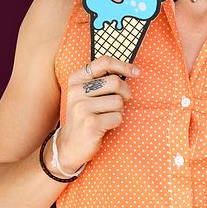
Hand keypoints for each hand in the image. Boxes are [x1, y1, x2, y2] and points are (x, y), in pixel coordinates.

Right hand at [56, 57, 138, 172]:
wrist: (69, 145)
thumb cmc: (85, 116)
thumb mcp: (86, 94)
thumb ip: (101, 80)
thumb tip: (132, 70)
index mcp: (76, 79)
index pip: (104, 62)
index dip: (124, 66)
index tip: (136, 72)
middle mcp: (76, 91)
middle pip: (115, 82)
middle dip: (125, 92)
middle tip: (123, 101)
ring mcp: (81, 108)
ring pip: (118, 101)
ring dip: (119, 110)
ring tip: (108, 116)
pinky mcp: (90, 124)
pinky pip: (118, 117)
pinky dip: (116, 122)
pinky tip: (105, 126)